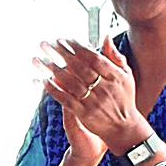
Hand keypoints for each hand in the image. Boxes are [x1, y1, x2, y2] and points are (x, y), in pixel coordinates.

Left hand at [36, 37, 144, 157]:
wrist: (124, 128)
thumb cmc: (124, 98)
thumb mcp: (126, 76)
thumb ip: (115, 56)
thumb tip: (105, 37)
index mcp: (115, 76)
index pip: (93, 58)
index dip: (77, 47)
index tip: (63, 39)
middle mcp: (104, 88)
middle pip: (79, 68)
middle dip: (61, 54)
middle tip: (46, 44)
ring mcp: (93, 102)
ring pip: (69, 82)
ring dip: (52, 70)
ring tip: (39, 59)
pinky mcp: (83, 114)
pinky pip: (65, 99)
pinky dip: (53, 89)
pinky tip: (41, 81)